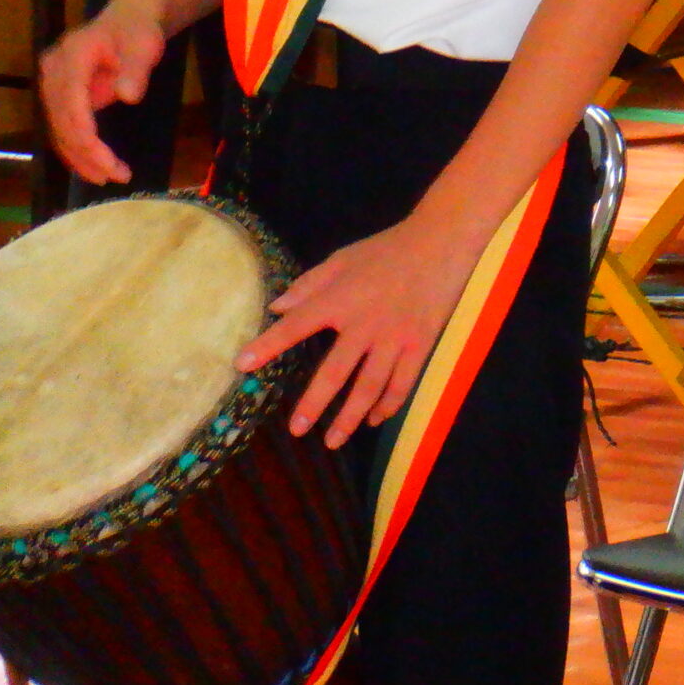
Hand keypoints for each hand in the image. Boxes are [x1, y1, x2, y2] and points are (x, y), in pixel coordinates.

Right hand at [37, 4, 169, 185]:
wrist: (128, 19)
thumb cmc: (137, 31)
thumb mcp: (143, 45)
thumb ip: (135, 69)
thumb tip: (128, 97)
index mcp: (69, 59)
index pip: (71, 107)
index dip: (86, 138)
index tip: (108, 162)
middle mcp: (52, 74)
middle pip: (61, 123)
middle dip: (85, 155)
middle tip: (114, 177)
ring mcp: (52, 85)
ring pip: (59, 130)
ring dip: (81, 158)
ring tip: (109, 177)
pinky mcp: (60, 96)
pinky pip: (64, 127)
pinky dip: (78, 149)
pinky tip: (96, 166)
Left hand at [237, 218, 479, 448]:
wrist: (440, 244)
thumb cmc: (386, 250)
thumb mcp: (342, 259)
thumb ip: (309, 285)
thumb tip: (276, 309)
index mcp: (341, 299)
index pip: (296, 326)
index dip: (268, 345)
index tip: (243, 365)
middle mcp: (365, 323)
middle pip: (335, 372)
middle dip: (314, 404)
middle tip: (297, 430)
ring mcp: (395, 337)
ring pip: (370, 386)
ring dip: (350, 416)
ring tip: (333, 440)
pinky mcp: (420, 344)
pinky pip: (403, 382)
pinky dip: (388, 404)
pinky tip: (374, 419)